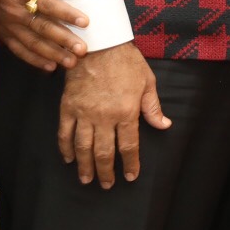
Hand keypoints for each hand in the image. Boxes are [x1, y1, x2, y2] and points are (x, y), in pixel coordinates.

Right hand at [0, 0, 88, 71]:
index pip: (47, 3)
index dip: (66, 13)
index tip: (85, 21)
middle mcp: (14, 9)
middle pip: (42, 27)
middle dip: (63, 40)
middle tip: (82, 50)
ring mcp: (8, 24)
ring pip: (33, 42)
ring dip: (53, 54)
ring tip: (71, 62)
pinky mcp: (3, 32)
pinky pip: (19, 49)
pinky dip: (34, 59)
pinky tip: (50, 67)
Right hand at [58, 43, 170, 187]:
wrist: (98, 44)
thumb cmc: (126, 61)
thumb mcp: (147, 82)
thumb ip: (153, 107)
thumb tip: (164, 125)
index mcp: (126, 112)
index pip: (129, 146)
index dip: (130, 163)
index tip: (131, 176)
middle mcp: (104, 117)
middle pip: (105, 152)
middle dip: (106, 171)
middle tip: (106, 185)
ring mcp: (84, 113)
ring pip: (83, 147)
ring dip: (85, 166)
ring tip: (86, 179)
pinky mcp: (68, 107)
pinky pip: (64, 133)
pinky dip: (65, 148)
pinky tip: (68, 158)